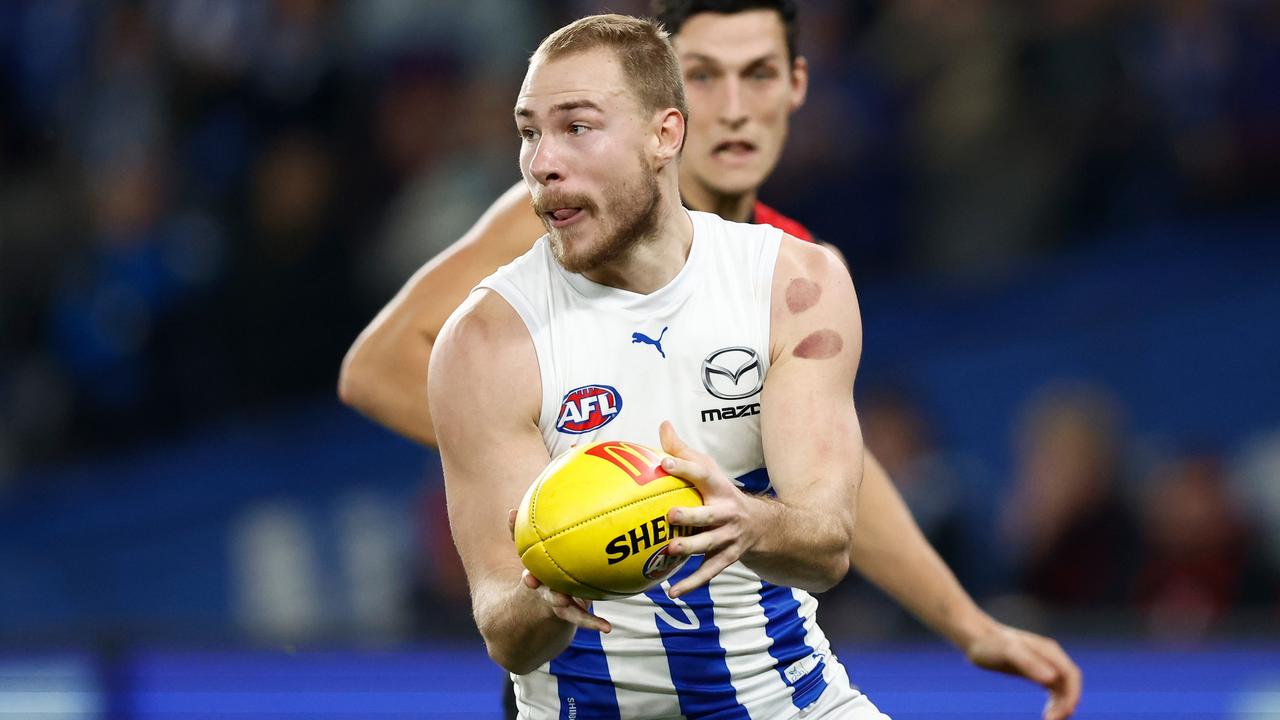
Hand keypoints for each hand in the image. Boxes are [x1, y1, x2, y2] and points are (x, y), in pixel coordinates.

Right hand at [507, 509, 611, 633]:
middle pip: (550, 597)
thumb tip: (510, 511)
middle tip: (561, 596)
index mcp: (535, 580)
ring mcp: (560, 605)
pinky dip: (594, 622)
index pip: (531, 579)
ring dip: (580, 615)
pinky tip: (607, 628)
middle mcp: (547, 594)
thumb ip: (516, 535)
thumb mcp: (523, 556)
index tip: (528, 578)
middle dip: (554, 596)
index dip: (530, 579)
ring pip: (568, 611)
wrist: (530, 609)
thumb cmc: (534, 571)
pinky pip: (583, 617)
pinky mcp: (573, 612)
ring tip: (597, 623)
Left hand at [657, 420, 762, 597]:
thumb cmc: (721, 492)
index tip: (663, 462)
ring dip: (690, 548)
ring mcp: (727, 537)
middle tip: (669, 515)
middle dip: (690, 516)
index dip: (683, 467)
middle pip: (708, 514)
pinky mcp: (727, 557)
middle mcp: (725, 512)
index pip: (700, 474)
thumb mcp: (708, 468)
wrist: (761, 525)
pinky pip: (708, 572)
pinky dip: (691, 583)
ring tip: (670, 551)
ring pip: (708, 545)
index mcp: (718, 487)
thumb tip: (662, 424)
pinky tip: (671, 592)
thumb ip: (682, 450)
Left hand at [965, 622, 1081, 719]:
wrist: (976, 637)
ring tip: (1050, 719)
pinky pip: (1053, 688)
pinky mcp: (1035, 670)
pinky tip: (1048, 712)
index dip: (1072, 696)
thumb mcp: (1007, 652)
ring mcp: (1044, 663)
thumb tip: (1051, 678)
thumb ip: (1028, 663)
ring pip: (1063, 687)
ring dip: (1062, 704)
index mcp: (1049, 651)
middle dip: (1067, 703)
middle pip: (1070, 683)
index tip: (1061, 714)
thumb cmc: (990, 645)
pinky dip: (1055, 701)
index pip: (1072, 675)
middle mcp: (1050, 656)